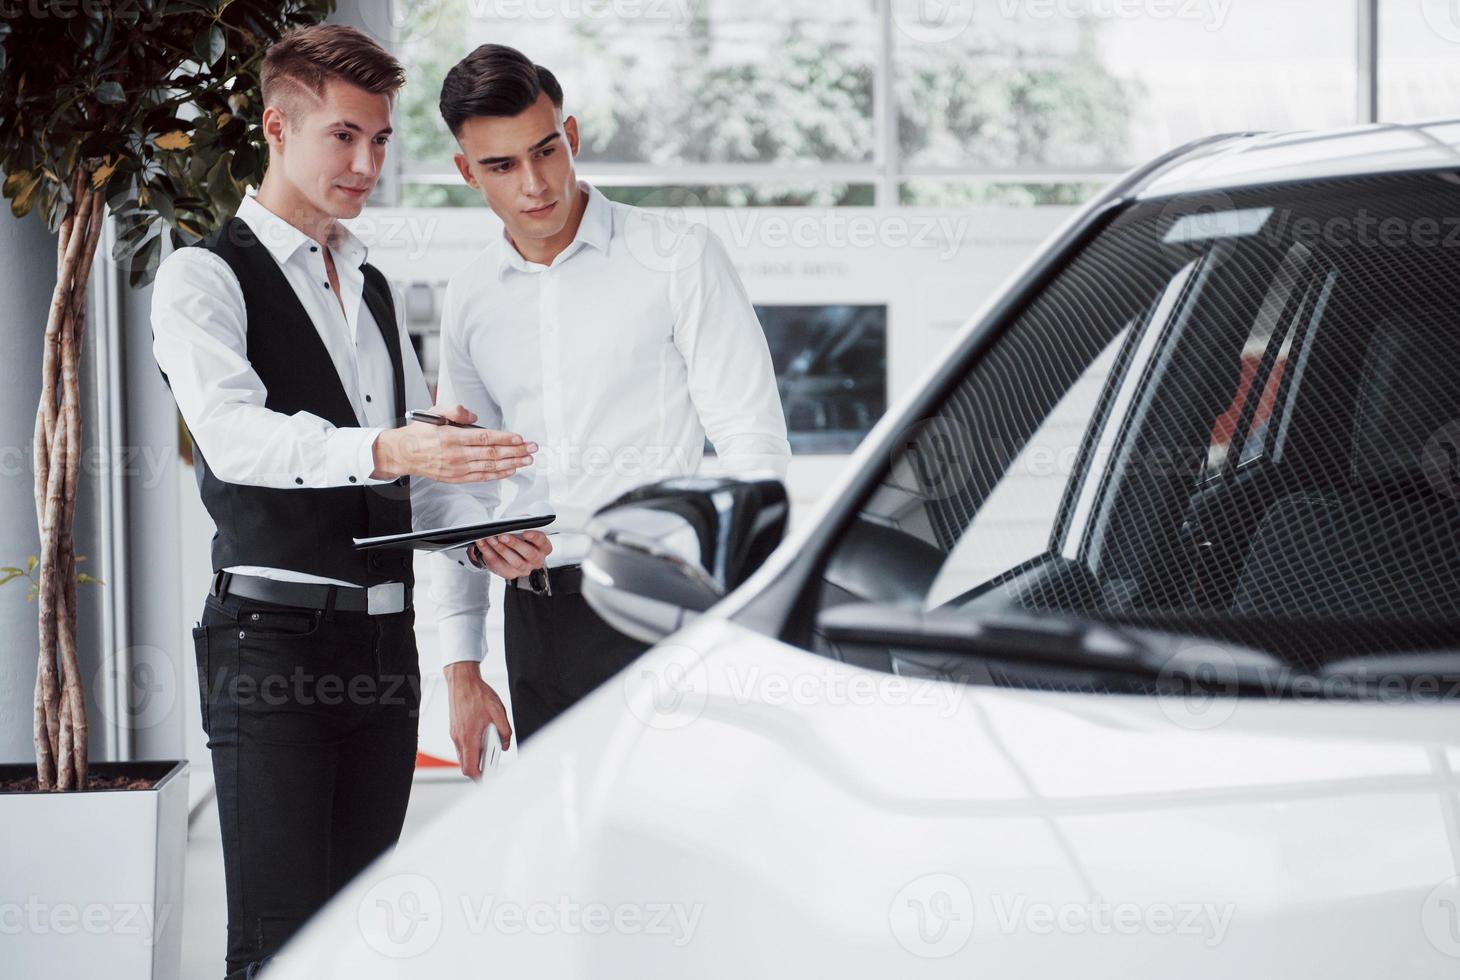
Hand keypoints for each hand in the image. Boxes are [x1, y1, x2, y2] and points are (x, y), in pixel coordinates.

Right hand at [370, 403, 535, 483]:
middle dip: (515, 451)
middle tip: (532, 449)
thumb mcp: (435, 413)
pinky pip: (482, 477)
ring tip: (527, 460)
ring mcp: (458, 469)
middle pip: (492, 453)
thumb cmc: (421, 433)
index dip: (504, 439)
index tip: (520, 438)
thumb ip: (456, 412)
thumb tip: (474, 417)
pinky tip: (510, 470)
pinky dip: (498, 474)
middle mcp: (456, 455)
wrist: (404, 454)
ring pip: (490, 466)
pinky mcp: (457, 478)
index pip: (485, 438)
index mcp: (452, 437)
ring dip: (511, 463)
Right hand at [444, 662, 511, 779]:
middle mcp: (459, 738)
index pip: (470, 768)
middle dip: (479, 769)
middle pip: (466, 764)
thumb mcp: (498, 712)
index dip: (479, 778)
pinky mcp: (455, 729)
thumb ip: (504, 732)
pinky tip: (483, 739)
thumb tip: (504, 745)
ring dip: (476, 757)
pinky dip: (472, 747)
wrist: (462, 681)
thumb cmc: (477, 694)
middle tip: (492, 766)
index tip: (488, 780)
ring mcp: (455, 734)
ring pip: (464, 755)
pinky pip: (463, 745)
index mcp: (468, 737)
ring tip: (490, 749)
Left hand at [472, 530, 551, 578]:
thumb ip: (524, 524)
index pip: (543, 543)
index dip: (535, 538)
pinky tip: (482, 543)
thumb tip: (515, 521)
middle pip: (529, 554)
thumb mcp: (524, 527)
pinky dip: (488, 552)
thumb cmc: (519, 536)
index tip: (525, 531)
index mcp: (544, 548)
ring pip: (514, 562)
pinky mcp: (509, 574)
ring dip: (501, 549)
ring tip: (491, 539)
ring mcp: (523, 569)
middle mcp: (536, 561)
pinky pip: (498, 564)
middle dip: (515, 544)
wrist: (509, 549)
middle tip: (502, 536)